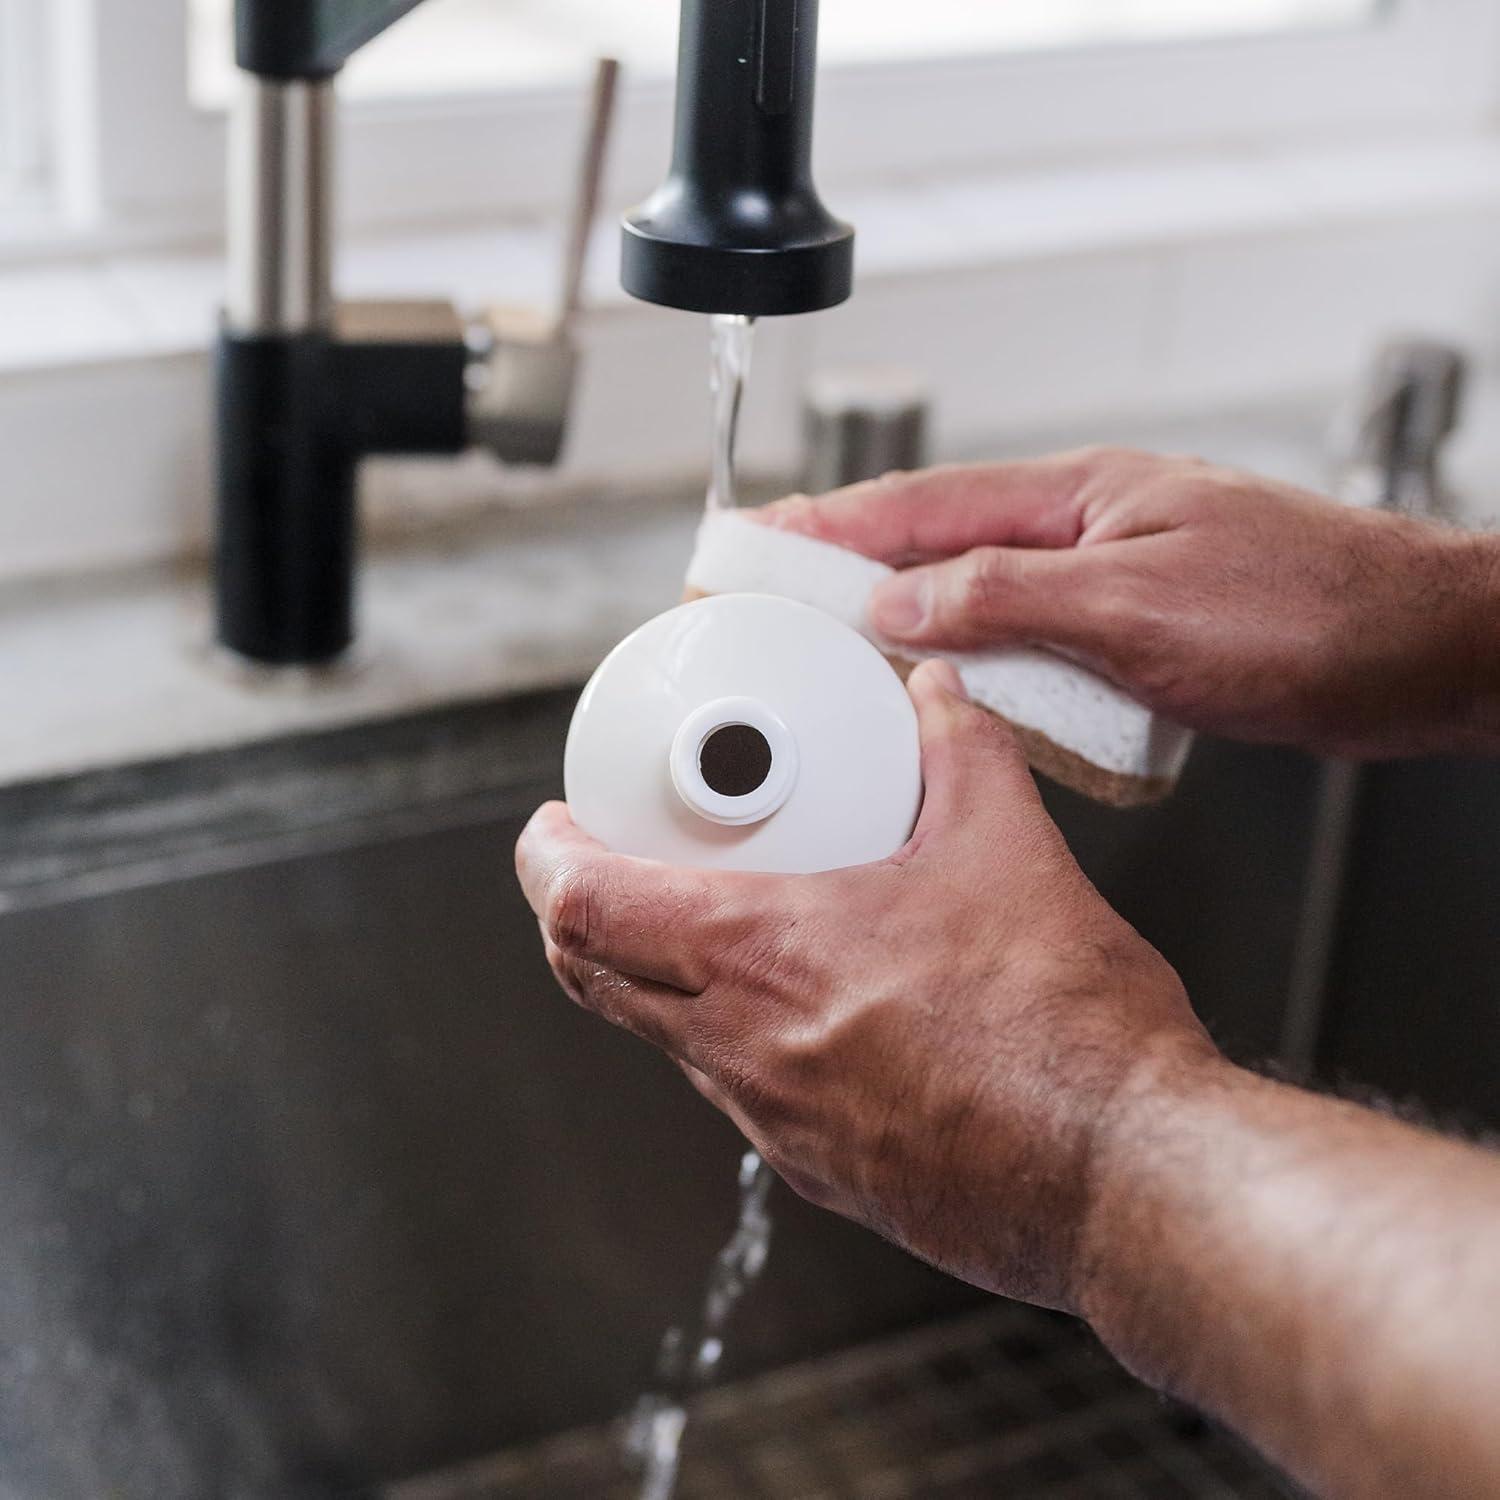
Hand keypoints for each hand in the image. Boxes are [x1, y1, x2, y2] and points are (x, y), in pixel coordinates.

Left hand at [516, 661, 1216, 1309]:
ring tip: (713, 925)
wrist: (1124, 1173)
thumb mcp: (1011, 849)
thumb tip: (936, 694)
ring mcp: (773, 1122)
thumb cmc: (1063, 1022)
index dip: (547, 860)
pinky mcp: (818, 1172)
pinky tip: (807, 1007)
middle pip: (593, 978)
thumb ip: (961, 751)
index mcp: (760, 956)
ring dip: (660, 978)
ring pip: (665, 1040)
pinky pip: (740, 1093)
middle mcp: (741, 1049)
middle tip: (609, 866)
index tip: (555, 826)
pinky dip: (735, 1038)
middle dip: (579, 916)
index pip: (584, 908)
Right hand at [758, 449, 1499, 757]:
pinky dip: (981, 673)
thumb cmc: (1311, 611)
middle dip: (845, 575)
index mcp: (1076, 497)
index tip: (749, 544)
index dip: (823, 527)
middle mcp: (1084, 532)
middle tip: (770, 607)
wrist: (1420, 655)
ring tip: (837, 660)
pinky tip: (955, 703)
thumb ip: (1008, 599)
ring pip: (979, 603)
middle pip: (935, 547)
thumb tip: (901, 601)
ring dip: (909, 630)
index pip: (917, 505)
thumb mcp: (1137, 609)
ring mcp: (1109, 583)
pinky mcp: (1135, 636)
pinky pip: (1032, 648)